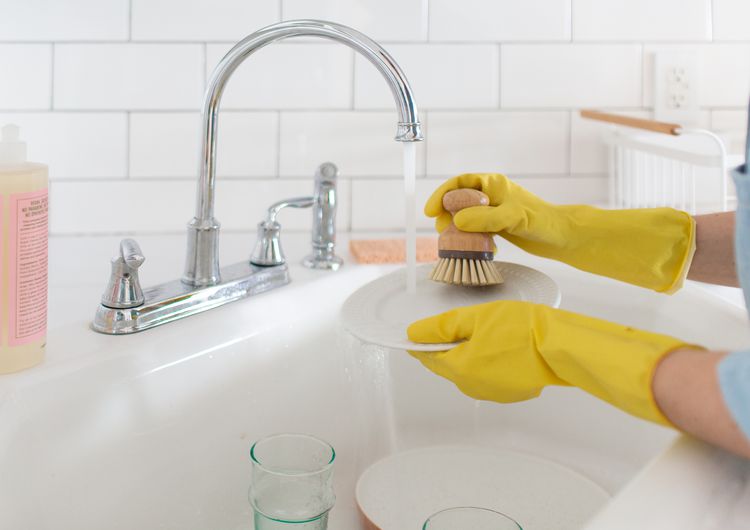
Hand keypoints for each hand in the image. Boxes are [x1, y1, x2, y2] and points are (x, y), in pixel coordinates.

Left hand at [409, 300, 700, 425]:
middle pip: (447, 366)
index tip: (419, 332)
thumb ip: (442, 327)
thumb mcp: (476, 318)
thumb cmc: (519, 327)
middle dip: (444, 349)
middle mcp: (472, 387)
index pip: (428, 358)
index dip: (421, 343)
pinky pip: (487, 377)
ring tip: (476, 334)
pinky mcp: (510, 393)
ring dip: (465, 356)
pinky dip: (485, 363)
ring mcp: (492, 393)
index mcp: (460, 369)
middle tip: (449, 327)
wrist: (559, 346)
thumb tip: (413, 333)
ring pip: (467, 373)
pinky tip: (497, 346)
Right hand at [424, 173, 695, 292]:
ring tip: (453, 241)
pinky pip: (475, 229)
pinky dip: (470, 237)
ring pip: (465, 216)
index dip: (442, 195)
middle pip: (458, 200)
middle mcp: (491, 194)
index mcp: (493, 184)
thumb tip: (456, 221)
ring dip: (456, 228)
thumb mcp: (512, 218)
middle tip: (441, 230)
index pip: (459, 183)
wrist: (563, 237)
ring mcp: (494, 210)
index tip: (431, 211)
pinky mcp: (498, 225)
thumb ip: (484, 218)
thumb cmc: (543, 222)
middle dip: (446, 214)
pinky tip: (476, 248)